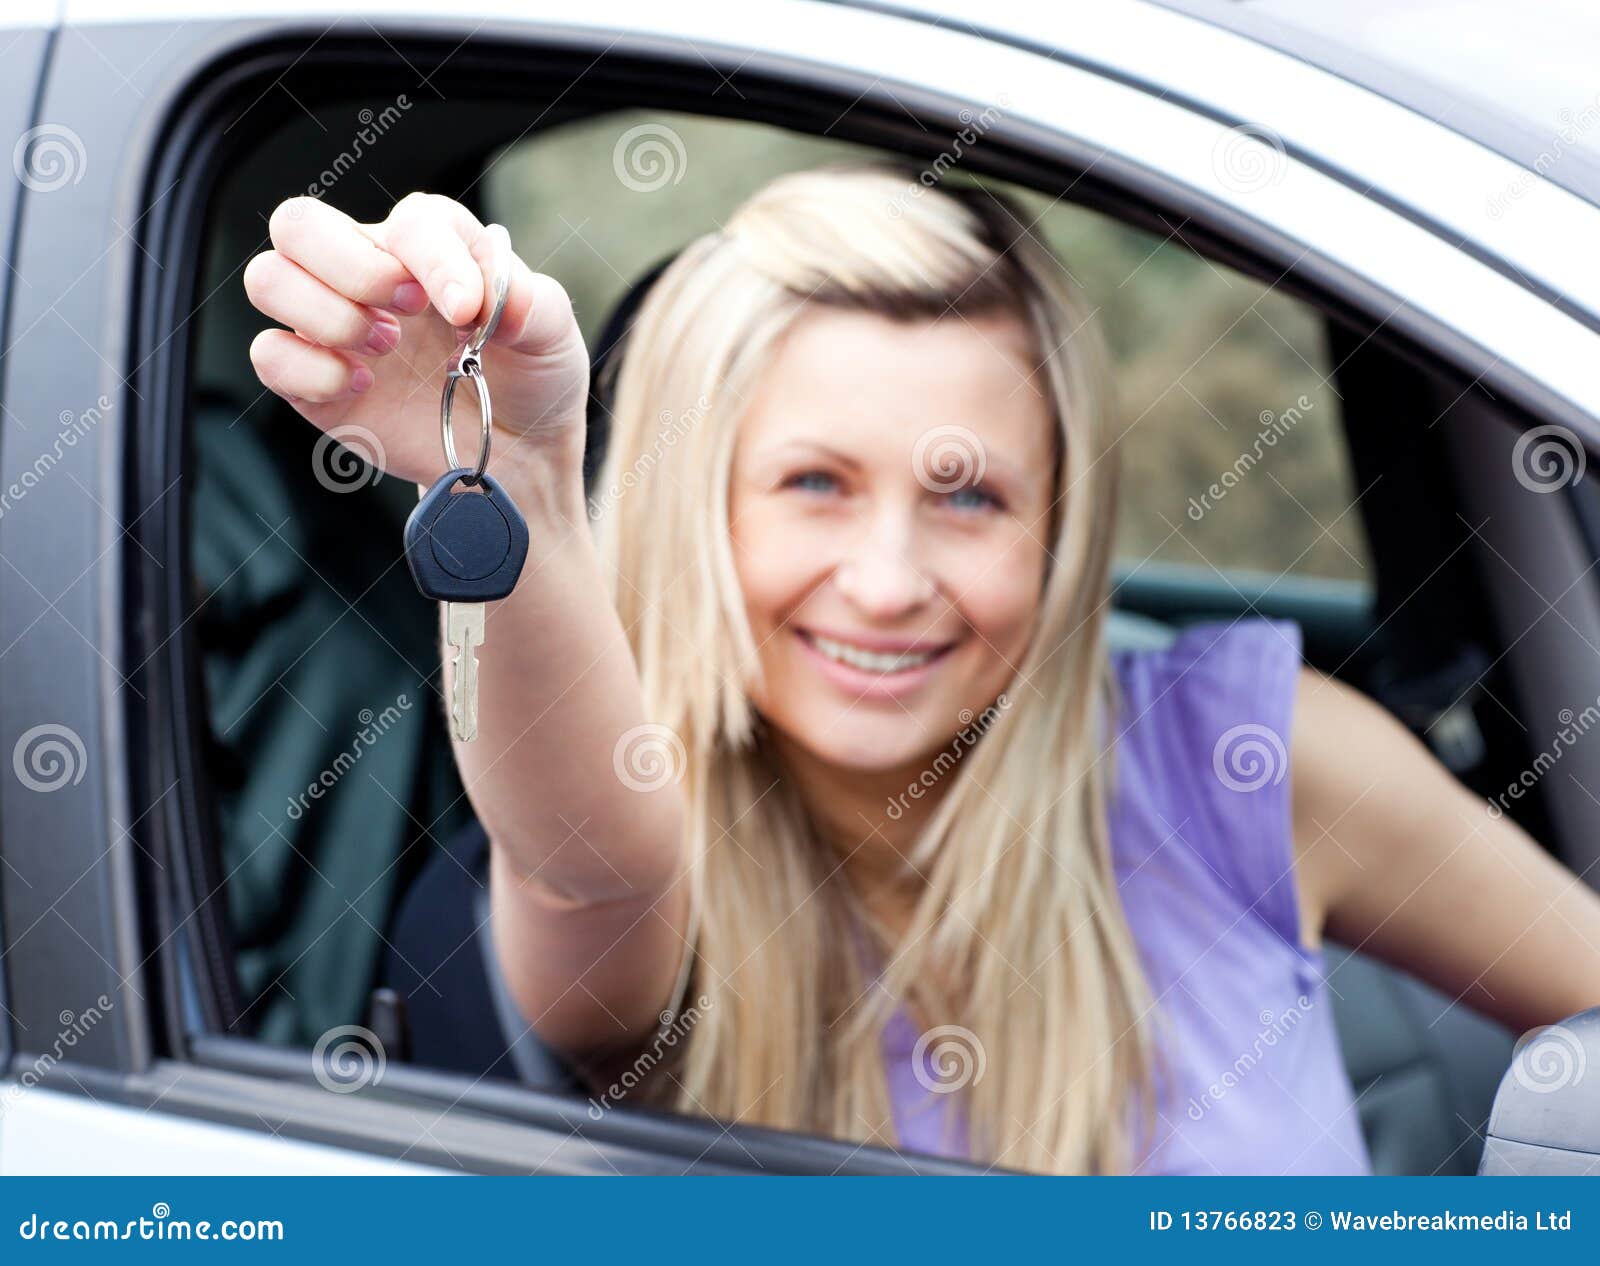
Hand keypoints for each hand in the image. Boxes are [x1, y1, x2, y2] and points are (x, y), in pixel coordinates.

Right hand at [244, 193, 589, 486]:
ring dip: (324, 313)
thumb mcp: (553, 333)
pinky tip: (362, 387)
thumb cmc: (531, 377)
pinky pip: (268, 355)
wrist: (518, 454)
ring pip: (267, 279)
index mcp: (429, 245)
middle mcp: (368, 273)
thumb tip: (482, 299)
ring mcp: (333, 326)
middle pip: (298, 222)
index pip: (408, 220)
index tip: (466, 311)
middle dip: (349, 265)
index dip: (432, 258)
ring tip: (385, 349)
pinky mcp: (313, 383)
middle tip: (405, 313)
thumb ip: (530, 302)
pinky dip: (309, 369)